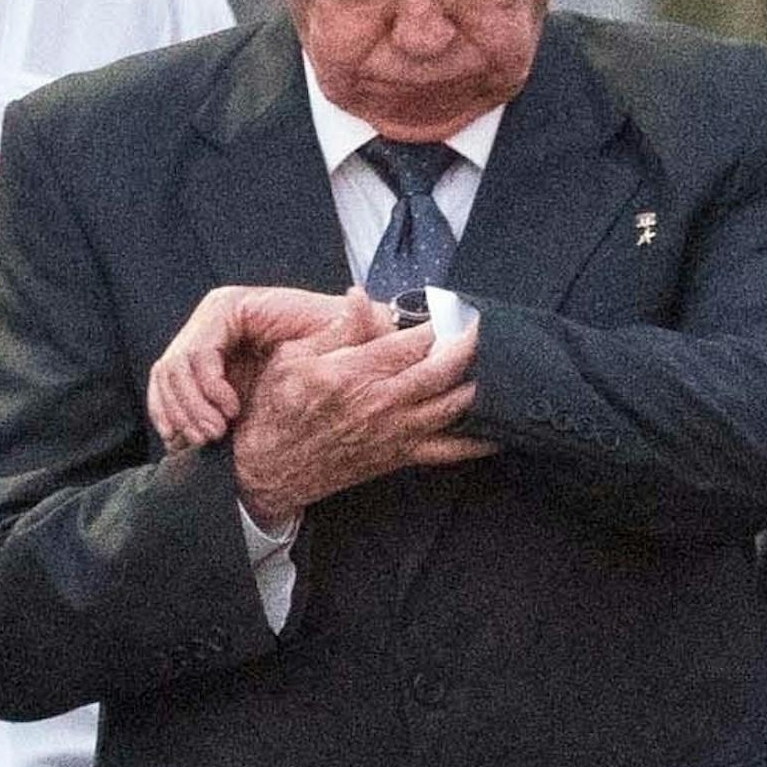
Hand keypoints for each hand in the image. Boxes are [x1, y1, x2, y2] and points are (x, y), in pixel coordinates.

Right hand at [149, 286, 386, 449]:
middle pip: (174, 366)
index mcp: (234, 308)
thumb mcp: (343, 335)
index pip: (198, 347)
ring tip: (209, 440)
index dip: (208, 385)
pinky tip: (190, 441)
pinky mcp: (195, 371)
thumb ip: (351, 320)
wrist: (326, 367)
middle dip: (190, 405)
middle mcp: (209, 323)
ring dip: (181, 416)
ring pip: (165, 383)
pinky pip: (164, 395)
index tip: (232, 414)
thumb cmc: (336, 345)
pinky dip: (172, 420)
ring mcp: (198, 346)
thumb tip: (356, 296)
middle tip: (214, 436)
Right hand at [231, 316, 493, 528]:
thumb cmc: (275, 411)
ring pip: (454, 405)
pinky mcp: (401, 455)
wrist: (265, 472)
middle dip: (468, 343)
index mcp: (355, 373)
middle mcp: (382, 402)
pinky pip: (451, 450)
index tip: (454, 307)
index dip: (441, 320)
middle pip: (444, 369)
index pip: (414, 340)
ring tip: (494, 362)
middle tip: (479, 327)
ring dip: (478, 382)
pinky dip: (480, 440)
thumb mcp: (292, 358)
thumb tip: (360, 294)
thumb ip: (336, 328)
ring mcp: (396, 432)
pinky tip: (501, 428)